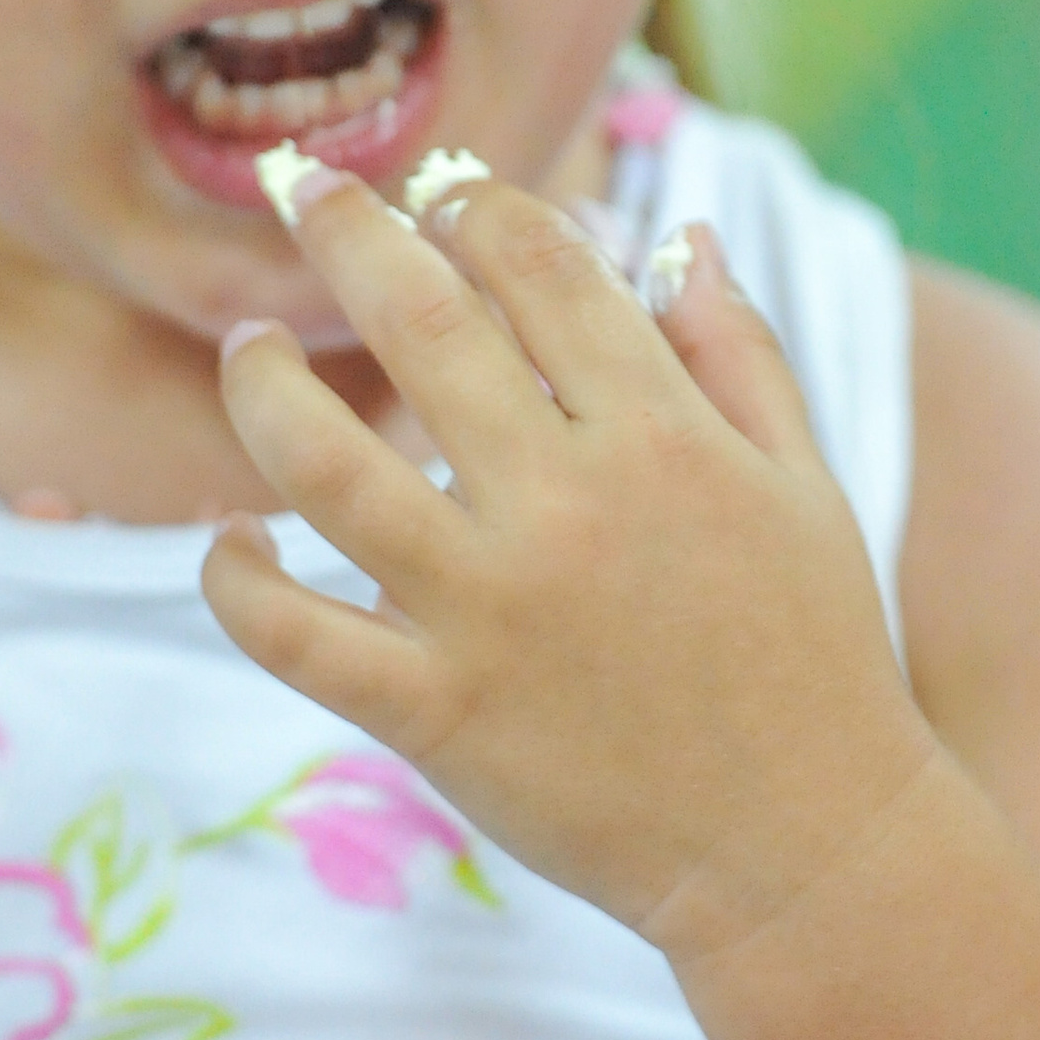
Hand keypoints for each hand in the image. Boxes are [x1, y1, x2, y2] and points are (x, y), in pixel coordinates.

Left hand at [201, 169, 938, 960]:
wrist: (810, 852)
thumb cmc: (816, 659)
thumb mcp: (805, 486)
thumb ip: (739, 353)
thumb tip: (674, 233)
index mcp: (663, 435)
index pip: (542, 266)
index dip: (477, 205)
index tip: (441, 189)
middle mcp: (566, 503)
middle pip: (421, 322)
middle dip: (348, 231)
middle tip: (302, 188)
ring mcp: (490, 608)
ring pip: (326, 464)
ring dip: (265, 388)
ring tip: (247, 347)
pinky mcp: (437, 712)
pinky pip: (295, 635)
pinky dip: (234, 582)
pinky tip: (223, 540)